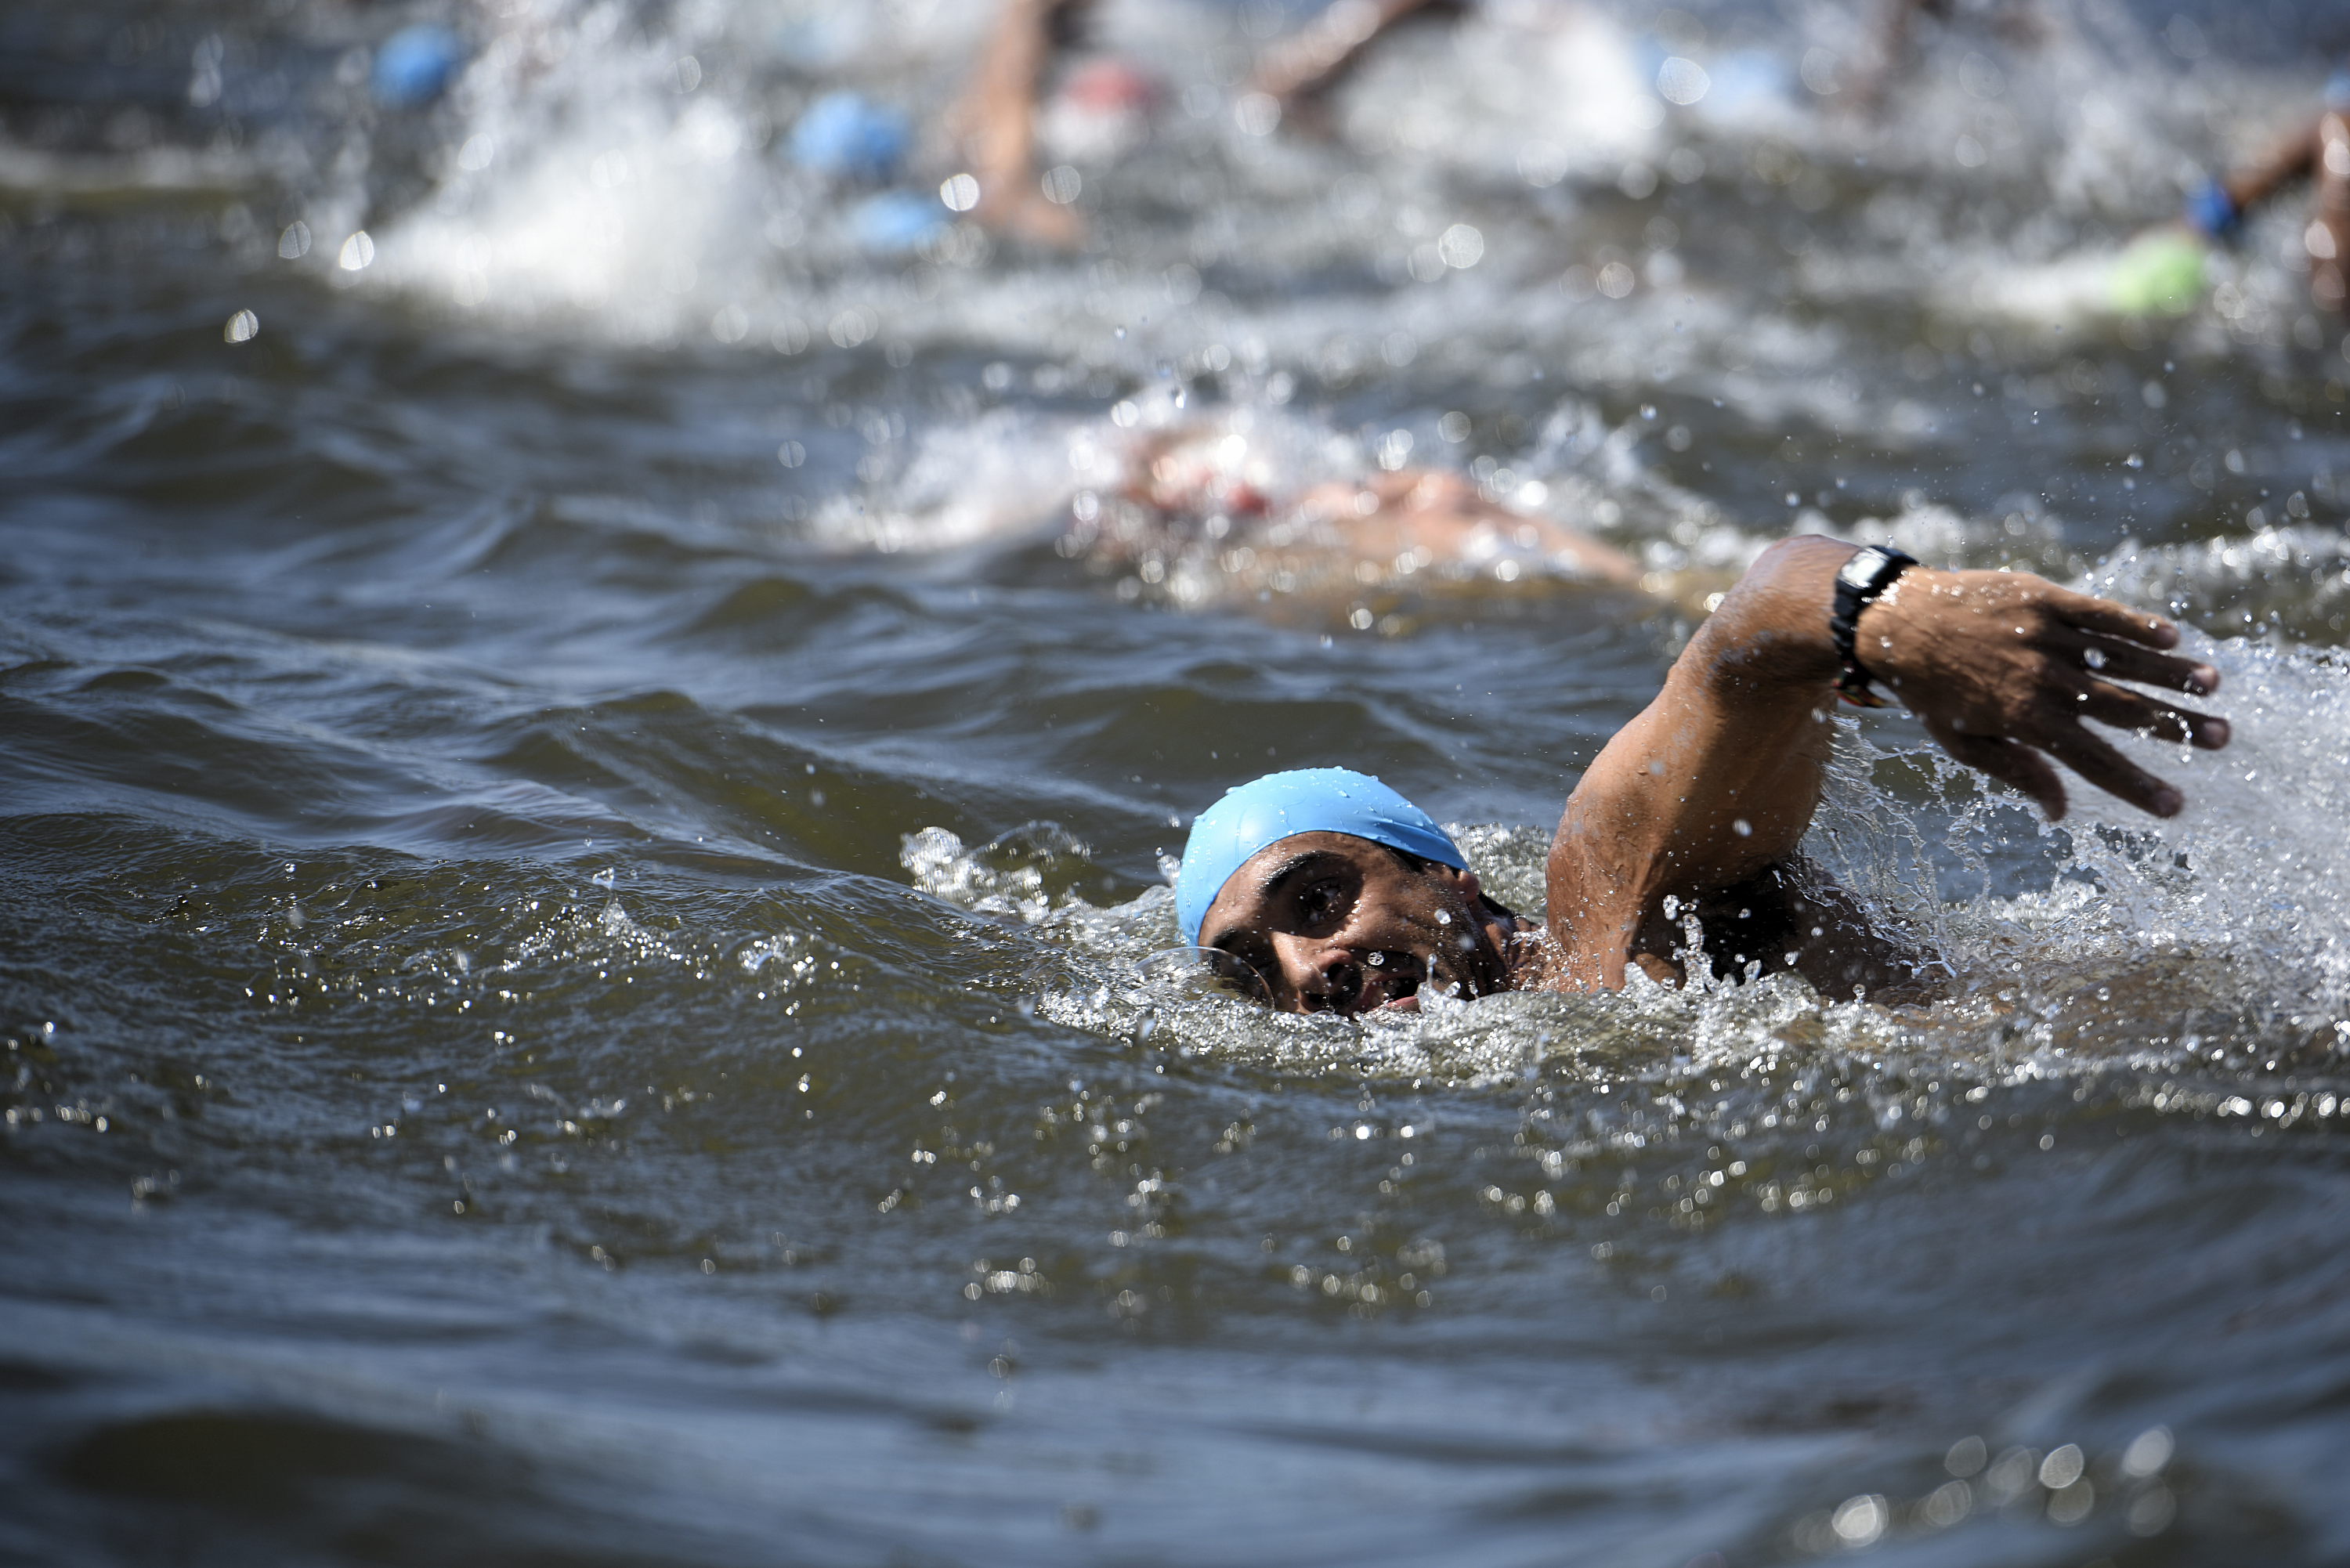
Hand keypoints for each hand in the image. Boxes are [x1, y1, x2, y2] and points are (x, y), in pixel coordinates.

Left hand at [1858, 567, 2228, 818]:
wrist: (1893, 622)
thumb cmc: (1929, 690)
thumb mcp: (1962, 742)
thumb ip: (2017, 772)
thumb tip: (2059, 812)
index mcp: (2025, 720)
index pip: (2095, 760)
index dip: (2137, 786)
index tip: (2175, 806)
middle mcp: (2043, 678)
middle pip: (2125, 707)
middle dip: (2177, 727)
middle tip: (2224, 738)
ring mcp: (2046, 635)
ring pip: (2122, 657)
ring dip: (2172, 672)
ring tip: (2214, 686)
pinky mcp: (2043, 598)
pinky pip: (2098, 612)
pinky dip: (2136, 624)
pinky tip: (2172, 635)